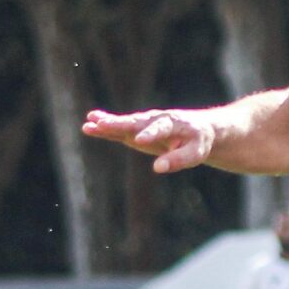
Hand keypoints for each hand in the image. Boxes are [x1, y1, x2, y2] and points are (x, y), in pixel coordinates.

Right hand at [83, 108, 216, 173]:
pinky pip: (120, 128)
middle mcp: (155, 120)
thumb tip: (157, 168)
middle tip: (102, 124)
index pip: (160, 129)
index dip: (151, 134)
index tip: (140, 141)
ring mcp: (144, 124)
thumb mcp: (196, 153)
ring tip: (90, 123)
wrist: (198, 128)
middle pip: (136, 122)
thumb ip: (179, 159)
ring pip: (125, 123)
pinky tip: (90, 124)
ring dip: (108, 123)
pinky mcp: (136, 130)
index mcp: (173, 124)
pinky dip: (106, 126)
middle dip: (119, 124)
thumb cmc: (198, 142)